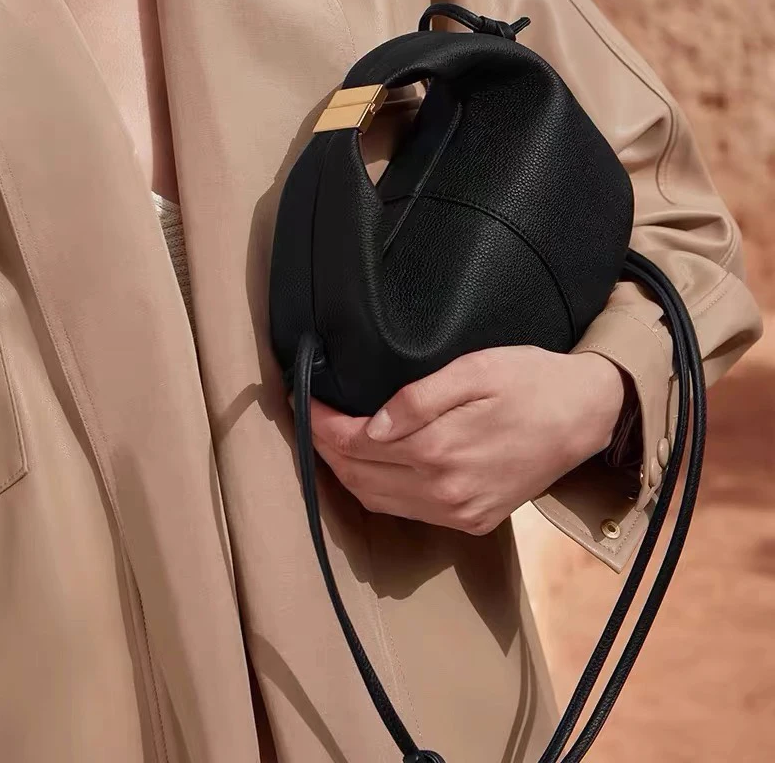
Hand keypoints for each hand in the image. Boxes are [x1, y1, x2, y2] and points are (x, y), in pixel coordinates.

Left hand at [310, 347, 625, 534]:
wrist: (586, 416)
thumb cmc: (531, 381)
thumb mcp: (477, 370)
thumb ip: (419, 400)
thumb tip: (371, 426)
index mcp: (441, 450)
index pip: (356, 444)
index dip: (323, 425)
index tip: (306, 402)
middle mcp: (445, 492)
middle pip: (359, 477)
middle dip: (325, 449)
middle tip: (310, 420)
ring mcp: (460, 513)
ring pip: (377, 501)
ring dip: (346, 474)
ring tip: (329, 443)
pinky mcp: (474, 521)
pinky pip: (408, 513)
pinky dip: (377, 492)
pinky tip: (369, 469)